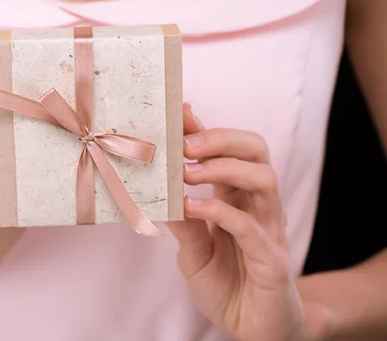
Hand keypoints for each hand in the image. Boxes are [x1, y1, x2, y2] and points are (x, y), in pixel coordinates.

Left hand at [167, 104, 310, 340]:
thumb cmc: (226, 286)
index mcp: (238, 199)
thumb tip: (158, 191)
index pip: (230, 151)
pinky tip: (193, 207)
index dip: (206, 130)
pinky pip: (251, 227)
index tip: (179, 113)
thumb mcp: (194, 251)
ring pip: (263, 179)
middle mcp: (258, 207)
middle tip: (184, 144)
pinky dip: (220, 211)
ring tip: (188, 171)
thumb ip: (183, 221)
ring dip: (224, 168)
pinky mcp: (272, 260)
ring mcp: (269, 230)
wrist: (253, 330)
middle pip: (256, 151)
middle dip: (221, 138)